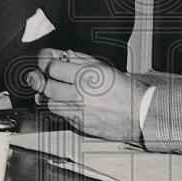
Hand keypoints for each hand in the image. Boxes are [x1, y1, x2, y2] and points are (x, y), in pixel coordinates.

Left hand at [29, 48, 147, 142]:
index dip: (47, 62)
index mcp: (87, 75)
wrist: (138, 113)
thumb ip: (77, 60)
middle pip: (47, 86)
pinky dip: (60, 108)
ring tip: (56, 90)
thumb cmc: (124, 89)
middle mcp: (80, 94)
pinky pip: (60, 115)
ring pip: (49, 103)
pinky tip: (68, 102)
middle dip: (44, 80)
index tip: (47, 61)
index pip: (52, 68)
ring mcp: (78, 112)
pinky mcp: (79, 125)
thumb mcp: (102, 66)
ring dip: (49, 95)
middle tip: (46, 76)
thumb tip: (58, 55)